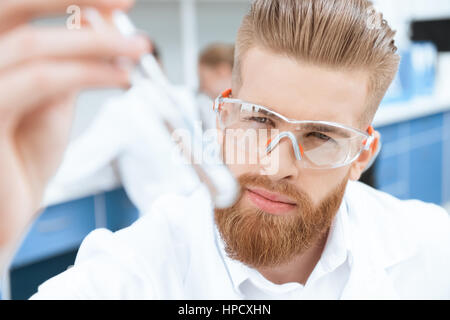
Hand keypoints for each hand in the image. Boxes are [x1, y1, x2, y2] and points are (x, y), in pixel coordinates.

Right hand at [0, 0, 148, 261]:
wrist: (3, 213)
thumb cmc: (22, 157)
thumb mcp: (49, 101)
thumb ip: (67, 62)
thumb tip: (99, 23)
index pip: (16, 8)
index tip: (116, 2)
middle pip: (11, 7)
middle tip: (124, 5)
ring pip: (33, 47)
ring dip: (96, 44)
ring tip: (137, 49)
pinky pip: (42, 82)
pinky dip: (88, 74)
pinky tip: (121, 76)